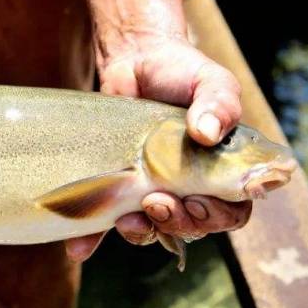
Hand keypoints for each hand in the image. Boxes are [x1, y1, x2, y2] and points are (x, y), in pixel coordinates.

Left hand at [64, 39, 251, 261]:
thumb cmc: (182, 71)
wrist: (134, 58)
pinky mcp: (115, 185)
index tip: (196, 199)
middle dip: (175, 222)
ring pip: (151, 229)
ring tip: (126, 216)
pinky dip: (90, 237)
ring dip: (140, 231)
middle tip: (156, 201)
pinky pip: (103, 220)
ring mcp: (149, 188)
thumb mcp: (209, 81)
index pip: (230, 211)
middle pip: (191, 227)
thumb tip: (208, 132)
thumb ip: (219, 103)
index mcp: (221, 171)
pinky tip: (77, 248)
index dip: (216, 216)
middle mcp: (187, 186)